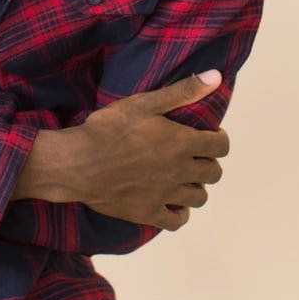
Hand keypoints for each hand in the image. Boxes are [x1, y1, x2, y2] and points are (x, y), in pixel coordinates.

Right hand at [13, 71, 229, 229]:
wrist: (77, 162)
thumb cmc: (109, 128)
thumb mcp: (144, 103)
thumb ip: (183, 91)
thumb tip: (216, 77)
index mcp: (182, 143)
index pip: (221, 147)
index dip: (219, 140)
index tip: (209, 136)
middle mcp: (180, 171)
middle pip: (213, 173)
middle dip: (208, 162)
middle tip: (194, 155)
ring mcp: (165, 195)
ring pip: (199, 197)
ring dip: (196, 187)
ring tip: (183, 178)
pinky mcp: (147, 213)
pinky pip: (177, 221)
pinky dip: (179, 213)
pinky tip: (172, 203)